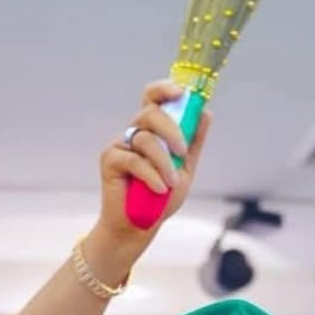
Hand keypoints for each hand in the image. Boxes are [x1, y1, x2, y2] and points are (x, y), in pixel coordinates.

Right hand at [97, 80, 211, 240]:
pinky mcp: (109, 160)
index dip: (164, 88)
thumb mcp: (185, 169)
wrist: (140, 226)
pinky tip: (159, 188)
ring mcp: (120, 145)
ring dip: (163, 162)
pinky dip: (150, 175)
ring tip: (171, 183)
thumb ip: (193, 142)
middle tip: (181, 151)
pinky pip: (133, 159)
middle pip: (150, 112)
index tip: (180, 92)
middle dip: (171, 129)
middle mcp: (135, 133)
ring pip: (145, 138)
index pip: (154, 98)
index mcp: (153, 130)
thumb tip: (206, 112)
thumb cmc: (162, 197)